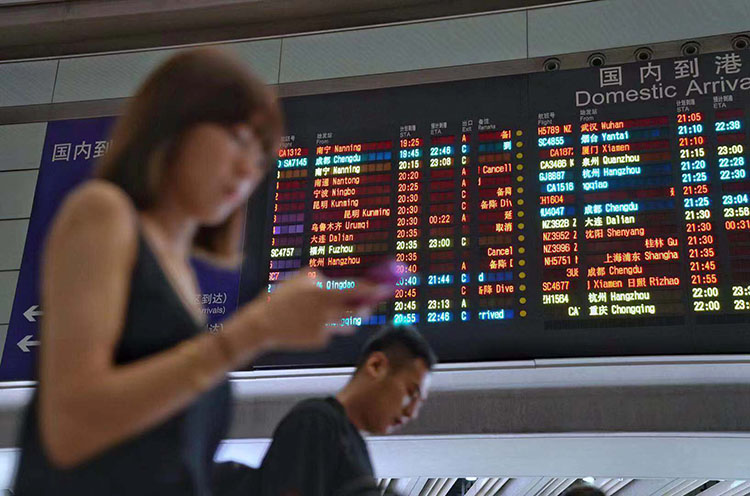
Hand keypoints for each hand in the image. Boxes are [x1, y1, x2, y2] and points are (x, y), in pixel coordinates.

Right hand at [231, 270, 391, 353]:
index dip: (374, 289)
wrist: (263, 324)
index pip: (358, 290)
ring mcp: (325, 328)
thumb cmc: (280, 297)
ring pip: (350, 325)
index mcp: (325, 292)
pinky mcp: (320, 341)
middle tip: (368, 304)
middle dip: (367, 307)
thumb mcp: (301, 279)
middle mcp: (328, 312)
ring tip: (333, 312)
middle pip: (360, 311)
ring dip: (350, 318)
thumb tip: (340, 278)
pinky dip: (329, 327)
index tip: (386, 288)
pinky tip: (311, 323)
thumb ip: (323, 278)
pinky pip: (333, 332)